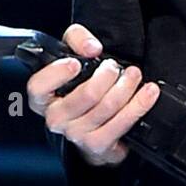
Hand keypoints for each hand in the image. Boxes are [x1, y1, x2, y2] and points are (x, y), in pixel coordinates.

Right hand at [26, 22, 159, 167]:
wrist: (97, 120)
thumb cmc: (81, 84)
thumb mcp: (74, 52)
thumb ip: (78, 39)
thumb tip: (91, 48)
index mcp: (44, 97)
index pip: (38, 87)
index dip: (56, 74)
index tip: (76, 62)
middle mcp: (57, 118)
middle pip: (85, 96)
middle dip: (107, 76)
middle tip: (115, 66)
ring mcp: (76, 135)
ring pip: (106, 108)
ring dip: (126, 87)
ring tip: (134, 75)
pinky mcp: (98, 146)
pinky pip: (120, 126)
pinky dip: (138, 106)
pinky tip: (148, 94)